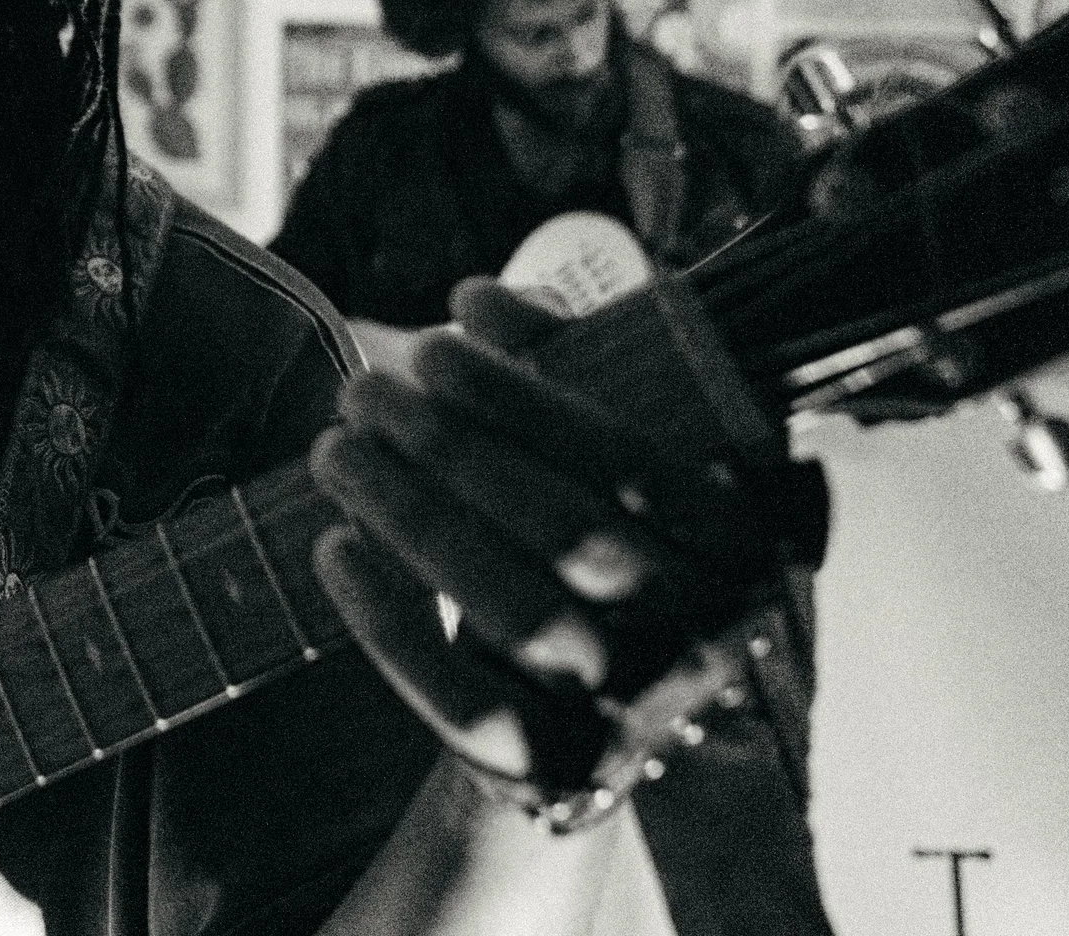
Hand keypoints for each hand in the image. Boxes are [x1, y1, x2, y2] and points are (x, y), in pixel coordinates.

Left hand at [309, 280, 792, 806]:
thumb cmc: (591, 541)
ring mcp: (631, 709)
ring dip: (407, 517)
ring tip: (332, 451)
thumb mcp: (605, 458)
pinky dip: (388, 623)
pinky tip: (332, 547)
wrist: (589, 712)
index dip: (522, 394)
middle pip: (563, 531)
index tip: (433, 341)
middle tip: (360, 391)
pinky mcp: (555, 767)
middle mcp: (700, 631)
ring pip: (513, 613)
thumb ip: (567, 371)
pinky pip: (461, 704)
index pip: (631, 458)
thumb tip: (486, 300)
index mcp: (736, 540)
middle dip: (447, 448)